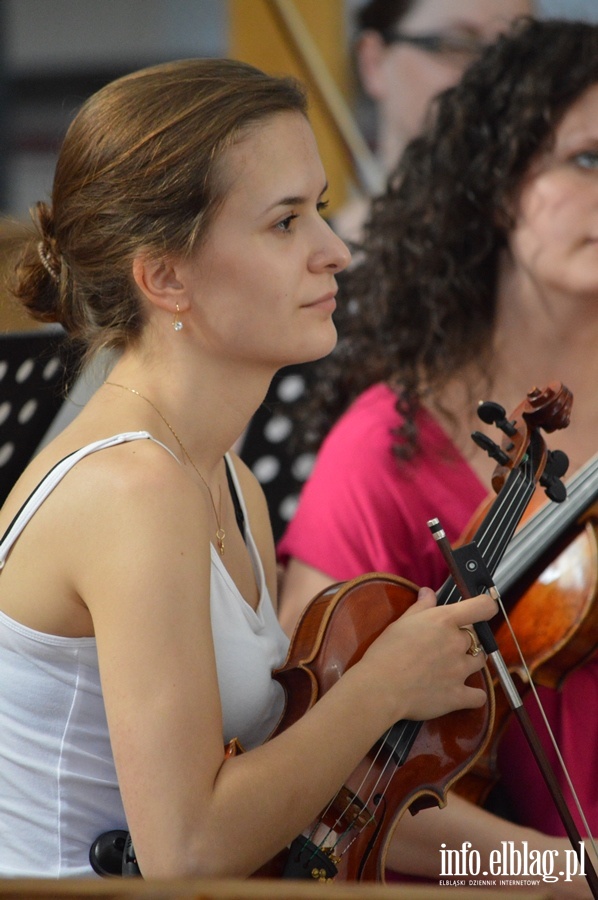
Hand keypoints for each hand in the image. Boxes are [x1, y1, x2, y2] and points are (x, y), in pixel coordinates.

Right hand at [358, 587, 496, 723]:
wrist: (381, 687)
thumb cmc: (386, 652)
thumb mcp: (402, 622)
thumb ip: (422, 606)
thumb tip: (428, 592)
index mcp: (444, 621)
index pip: (482, 607)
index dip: (486, 605)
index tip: (483, 609)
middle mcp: (457, 643)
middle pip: (476, 636)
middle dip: (463, 639)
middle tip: (443, 646)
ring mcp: (460, 670)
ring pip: (480, 661)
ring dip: (470, 662)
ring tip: (451, 667)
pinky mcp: (458, 695)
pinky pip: (478, 696)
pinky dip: (473, 695)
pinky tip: (462, 692)